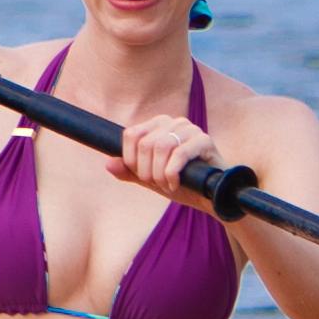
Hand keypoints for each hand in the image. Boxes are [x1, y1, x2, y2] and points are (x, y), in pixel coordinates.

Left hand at [117, 111, 248, 210]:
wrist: (209, 197)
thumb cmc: (181, 184)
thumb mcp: (150, 179)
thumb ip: (129, 172)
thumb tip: (108, 164)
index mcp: (158, 125)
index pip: (131, 135)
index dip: (131, 160)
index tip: (143, 176)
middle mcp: (174, 122)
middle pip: (144, 143)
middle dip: (146, 171)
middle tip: (158, 183)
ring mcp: (190, 129)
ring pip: (160, 147)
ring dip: (159, 173)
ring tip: (167, 185)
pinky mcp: (205, 140)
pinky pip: (179, 153)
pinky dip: (172, 173)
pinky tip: (175, 184)